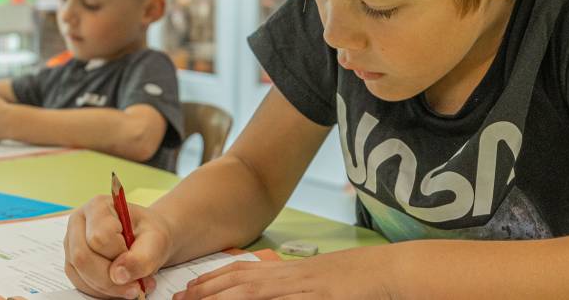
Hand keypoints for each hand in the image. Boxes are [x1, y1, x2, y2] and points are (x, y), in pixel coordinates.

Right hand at [64, 195, 173, 298]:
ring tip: (135, 286)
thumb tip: (118, 276)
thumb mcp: (156, 241)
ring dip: (110, 288)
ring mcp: (72, 245)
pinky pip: (82, 285)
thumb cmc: (150, 235)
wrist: (148, 241)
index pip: (100, 237)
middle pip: (83, 258)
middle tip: (137, 286)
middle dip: (111, 279)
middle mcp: (78, 223)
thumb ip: (141, 258)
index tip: (137, 258)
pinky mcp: (72, 264)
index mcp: (97, 207)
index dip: (119, 254)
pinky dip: (104, 292)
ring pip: (81, 275)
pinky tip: (121, 287)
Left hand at [172, 246, 398, 299]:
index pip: (243, 272)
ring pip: (252, 293)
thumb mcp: (318, 284)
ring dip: (221, 297)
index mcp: (289, 272)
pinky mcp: (315, 298)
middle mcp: (289, 277)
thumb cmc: (358, 281)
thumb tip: (273, 292)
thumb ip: (293, 288)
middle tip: (178, 299)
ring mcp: (301, 288)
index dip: (213, 280)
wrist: (390, 271)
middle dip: (206, 291)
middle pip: (239, 281)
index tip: (189, 289)